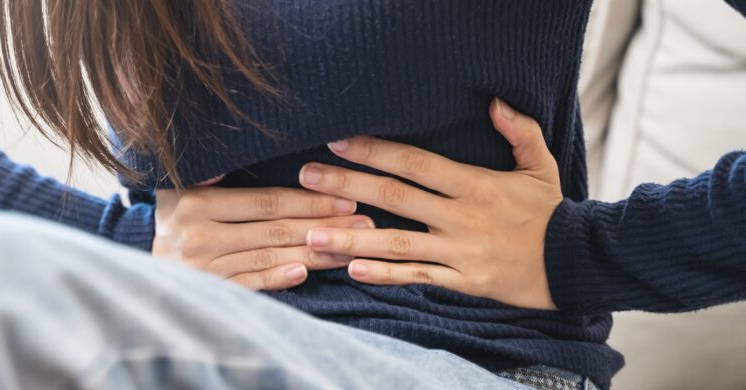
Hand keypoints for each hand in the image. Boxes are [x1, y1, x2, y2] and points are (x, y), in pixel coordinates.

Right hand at [154, 185, 373, 290]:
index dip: (308, 200)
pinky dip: (277, 278)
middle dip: (323, 225)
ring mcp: (202, 268)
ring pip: (268, 257)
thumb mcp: (178, 187)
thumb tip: (235, 149)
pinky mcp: (206, 293)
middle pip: (273, 228)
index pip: (265, 200)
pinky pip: (248, 284)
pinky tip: (304, 271)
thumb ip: (207, 170)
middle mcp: (198, 235)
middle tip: (364, 224)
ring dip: (314, 253)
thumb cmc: (172, 222)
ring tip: (350, 249)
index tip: (347, 199)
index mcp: (196, 203)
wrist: (136, 271)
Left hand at [299, 99, 561, 309]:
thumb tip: (494, 101)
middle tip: (305, 175)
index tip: (338, 140)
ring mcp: (460, 252)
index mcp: (474, 185)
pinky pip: (418, 278)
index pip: (415, 163)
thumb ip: (518, 131)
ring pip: (397, 244)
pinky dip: (386, 276)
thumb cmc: (553, 213)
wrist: (578, 264)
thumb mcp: (541, 166)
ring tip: (311, 234)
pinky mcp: (463, 282)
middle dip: (347, 184)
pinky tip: (353, 271)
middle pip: (394, 197)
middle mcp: (461, 216)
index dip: (375, 150)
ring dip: (351, 239)